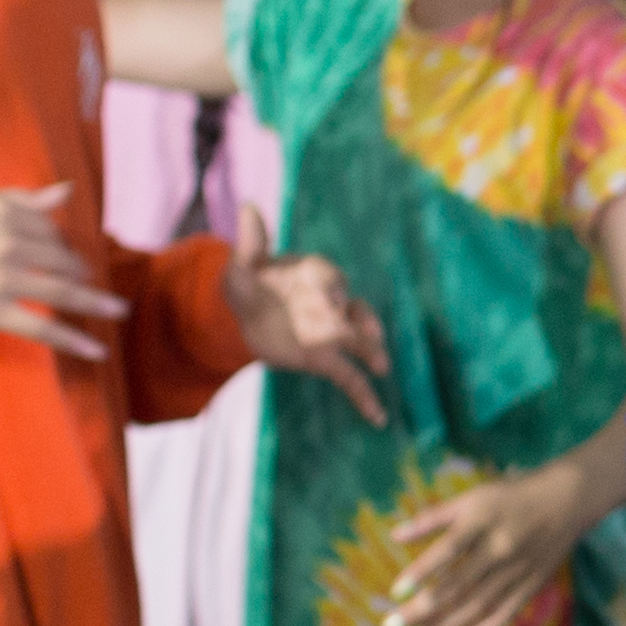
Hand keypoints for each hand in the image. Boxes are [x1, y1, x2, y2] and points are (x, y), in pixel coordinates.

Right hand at [0, 188, 121, 355]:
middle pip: (63, 260)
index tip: (62, 254)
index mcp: (3, 211)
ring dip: (96, 303)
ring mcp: (2, 277)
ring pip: (63, 292)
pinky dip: (74, 340)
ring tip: (117, 310)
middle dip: (78, 272)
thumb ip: (19, 200)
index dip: (58, 243)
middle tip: (87, 282)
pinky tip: (98, 349)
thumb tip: (66, 191)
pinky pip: (43, 326)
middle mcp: (8, 242)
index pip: (50, 230)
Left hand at [233, 252, 391, 425]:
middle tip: (367, 337)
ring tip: (381, 366)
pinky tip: (378, 418)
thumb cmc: (252, 282)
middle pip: (352, 313)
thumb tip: (249, 207)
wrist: (248, 311)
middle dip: (362, 325)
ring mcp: (332, 333)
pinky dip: (365, 398)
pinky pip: (350, 378)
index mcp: (318, 276)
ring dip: (372, 351)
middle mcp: (333, 305)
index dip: (333, 290)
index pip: (331, 280)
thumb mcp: (244, 264)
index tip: (333, 299)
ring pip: (359, 340)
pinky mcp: (325, 359)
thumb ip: (251, 242)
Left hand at [378, 460, 602, 625]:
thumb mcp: (472, 498)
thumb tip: (394, 534)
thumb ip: (434, 517)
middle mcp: (500, 549)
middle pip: (457, 586)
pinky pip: (504, 614)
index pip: (448, 551)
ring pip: (476, 606)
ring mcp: (517, 571)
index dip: (421, 572)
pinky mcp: (531, 585)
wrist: (567, 500)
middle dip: (422, 610)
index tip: (394, 593)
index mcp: (482, 522)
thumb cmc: (510, 497)